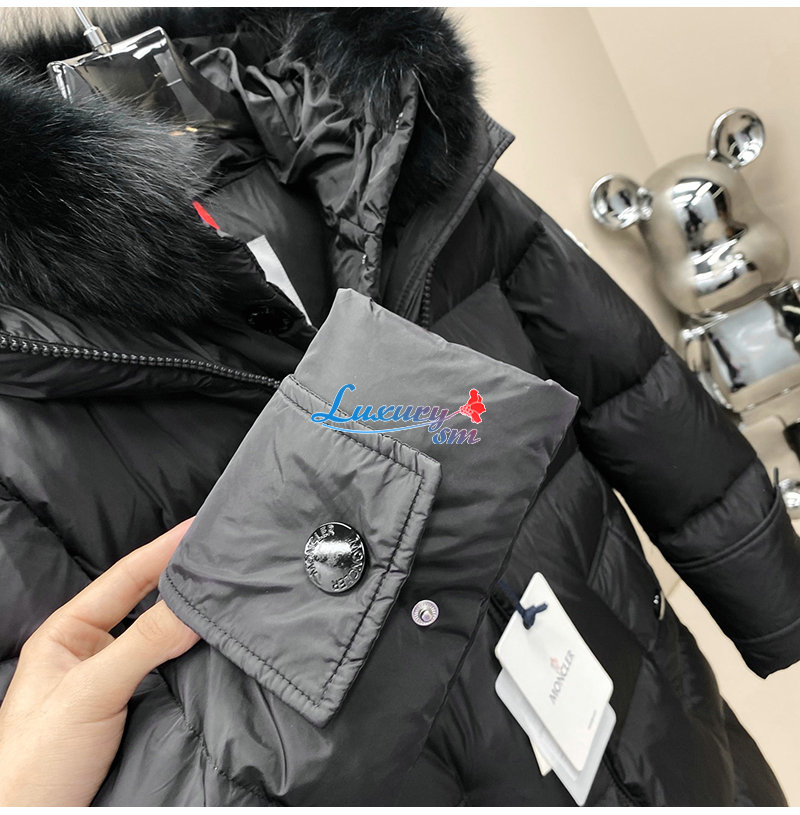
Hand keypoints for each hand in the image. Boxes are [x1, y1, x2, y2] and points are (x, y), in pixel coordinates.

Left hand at [0, 520, 198, 805]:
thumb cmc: (34, 760)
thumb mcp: (90, 692)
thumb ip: (142, 645)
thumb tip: (194, 607)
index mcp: (68, 633)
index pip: (125, 578)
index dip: (162, 550)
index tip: (198, 528)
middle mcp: (91, 651)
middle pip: (144, 602)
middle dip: (180, 578)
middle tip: (220, 556)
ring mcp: (111, 681)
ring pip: (158, 636)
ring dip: (188, 617)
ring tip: (225, 592)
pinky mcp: (132, 711)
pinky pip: (168, 669)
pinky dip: (192, 653)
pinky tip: (214, 644)